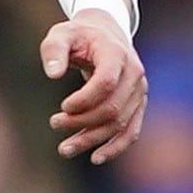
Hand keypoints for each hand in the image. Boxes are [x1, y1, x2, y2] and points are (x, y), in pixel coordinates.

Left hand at [42, 10, 147, 164]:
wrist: (105, 34)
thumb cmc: (79, 36)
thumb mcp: (61, 34)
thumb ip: (54, 51)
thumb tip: (53, 74)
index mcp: (116, 54)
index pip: (106, 82)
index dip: (85, 100)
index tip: (63, 107)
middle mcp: (134, 73)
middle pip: (112, 107)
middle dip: (82, 121)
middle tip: (54, 123)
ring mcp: (139, 91)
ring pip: (120, 123)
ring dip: (92, 139)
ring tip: (64, 149)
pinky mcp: (138, 104)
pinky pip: (131, 130)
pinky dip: (116, 146)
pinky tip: (95, 158)